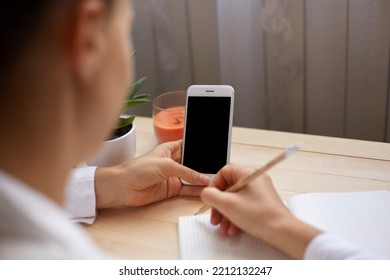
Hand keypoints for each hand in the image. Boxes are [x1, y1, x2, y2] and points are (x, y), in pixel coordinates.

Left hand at [95, 140, 208, 207]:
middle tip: (216, 167)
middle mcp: (172, 162)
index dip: (198, 148)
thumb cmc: (137, 169)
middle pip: (192, 162)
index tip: (211, 149)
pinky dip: (196, 190)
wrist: (123, 187)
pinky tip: (204, 189)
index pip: (188, 146)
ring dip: (200, 179)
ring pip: (191, 177)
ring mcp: (172, 176)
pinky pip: (187, 189)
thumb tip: (201, 177)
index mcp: (169, 149)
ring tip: (214, 180)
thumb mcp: (165, 165)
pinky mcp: (171, 189)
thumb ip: (185, 171)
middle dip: (203, 165)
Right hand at [201, 165, 320, 258]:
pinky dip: (236, 216)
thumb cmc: (259, 215)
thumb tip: (206, 193)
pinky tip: (233, 229)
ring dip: (226, 214)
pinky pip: (244, 206)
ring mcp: (259, 191)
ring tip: (224, 228)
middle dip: (219, 205)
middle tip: (215, 218)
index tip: (210, 198)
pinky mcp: (262, 202)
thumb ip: (211, 196)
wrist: (282, 231)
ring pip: (235, 199)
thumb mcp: (227, 204)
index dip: (214, 186)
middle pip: (228, 188)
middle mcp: (254, 179)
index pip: (224, 172)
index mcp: (248, 172)